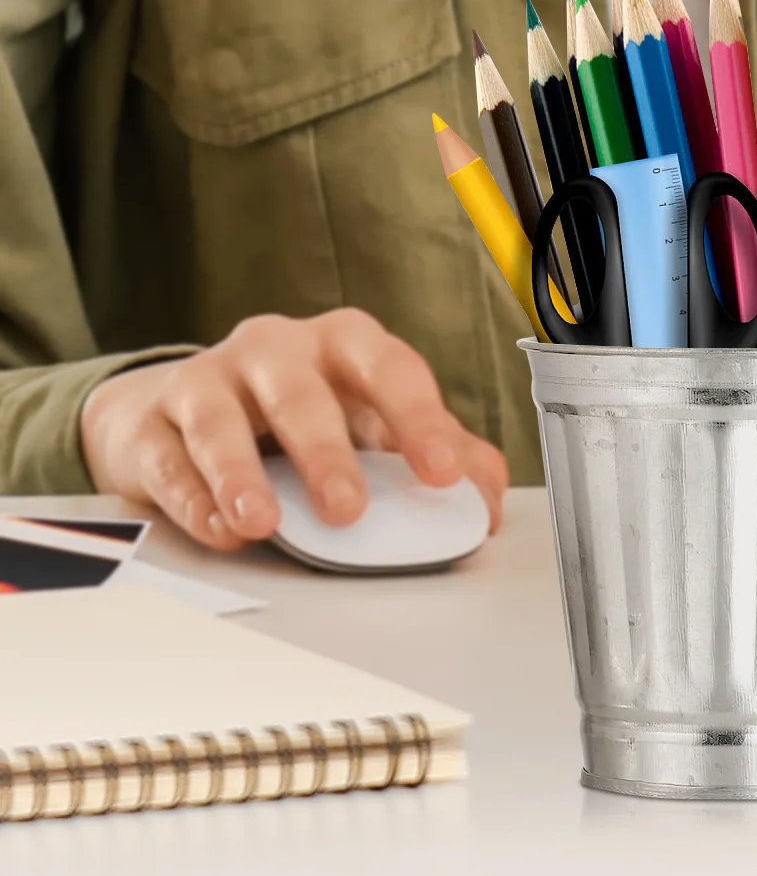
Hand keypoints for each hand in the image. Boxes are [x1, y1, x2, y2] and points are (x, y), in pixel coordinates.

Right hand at [80, 310, 507, 550]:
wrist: (184, 410)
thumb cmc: (296, 413)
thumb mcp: (370, 423)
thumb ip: (434, 454)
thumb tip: (485, 499)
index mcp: (346, 345)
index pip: (391, 370)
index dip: (420, 419)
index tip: (442, 472)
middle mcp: (278, 350)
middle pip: (303, 393)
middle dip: (327, 452)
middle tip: (348, 509)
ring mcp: (209, 379)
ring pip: (220, 418)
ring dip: (241, 474)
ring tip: (263, 523)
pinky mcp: (152, 421)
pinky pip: (168, 457)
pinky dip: (193, 498)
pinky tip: (220, 529)